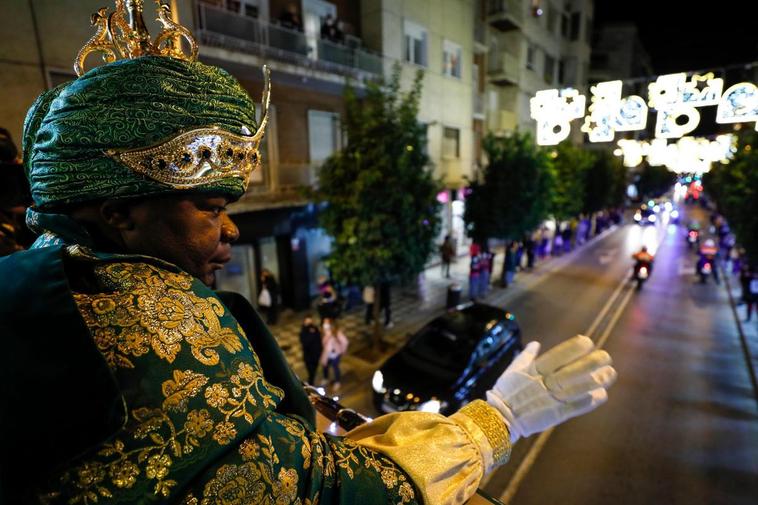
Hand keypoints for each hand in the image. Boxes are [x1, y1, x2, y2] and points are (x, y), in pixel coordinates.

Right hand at [486, 335, 615, 442]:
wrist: (499, 419)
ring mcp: (550, 400)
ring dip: (595, 381)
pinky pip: (575, 407)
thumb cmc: (505, 392)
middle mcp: (542, 384)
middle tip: (606, 356)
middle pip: (570, 372)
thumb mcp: (513, 370)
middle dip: (589, 364)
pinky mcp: (554, 415)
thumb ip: (526, 356)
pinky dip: (589, 402)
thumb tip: (535, 343)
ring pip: (576, 389)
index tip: (588, 341)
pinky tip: (602, 394)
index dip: (572, 349)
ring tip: (610, 373)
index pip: (556, 356)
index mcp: (532, 370)